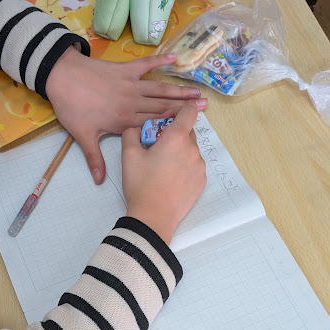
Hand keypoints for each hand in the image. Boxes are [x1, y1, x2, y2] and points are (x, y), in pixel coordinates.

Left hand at [45, 47, 206, 183]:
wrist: (61, 77)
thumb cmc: (72, 108)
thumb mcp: (83, 136)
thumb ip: (95, 159)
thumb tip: (99, 181)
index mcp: (124, 120)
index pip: (153, 125)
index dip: (173, 125)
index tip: (191, 127)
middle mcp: (132, 102)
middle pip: (162, 107)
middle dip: (184, 108)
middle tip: (204, 108)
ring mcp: (129, 84)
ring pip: (159, 89)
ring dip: (178, 91)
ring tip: (197, 92)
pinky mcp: (124, 69)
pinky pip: (145, 64)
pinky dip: (159, 61)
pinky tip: (174, 60)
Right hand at [121, 105, 205, 245]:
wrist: (153, 217)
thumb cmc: (141, 186)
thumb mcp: (128, 156)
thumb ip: (131, 133)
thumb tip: (136, 128)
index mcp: (176, 138)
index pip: (189, 111)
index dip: (177, 112)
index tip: (165, 122)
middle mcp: (193, 149)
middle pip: (188, 132)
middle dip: (174, 135)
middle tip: (157, 149)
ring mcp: (199, 167)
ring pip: (191, 150)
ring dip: (179, 152)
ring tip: (163, 168)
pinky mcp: (201, 182)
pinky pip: (194, 167)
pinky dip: (185, 167)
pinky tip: (171, 179)